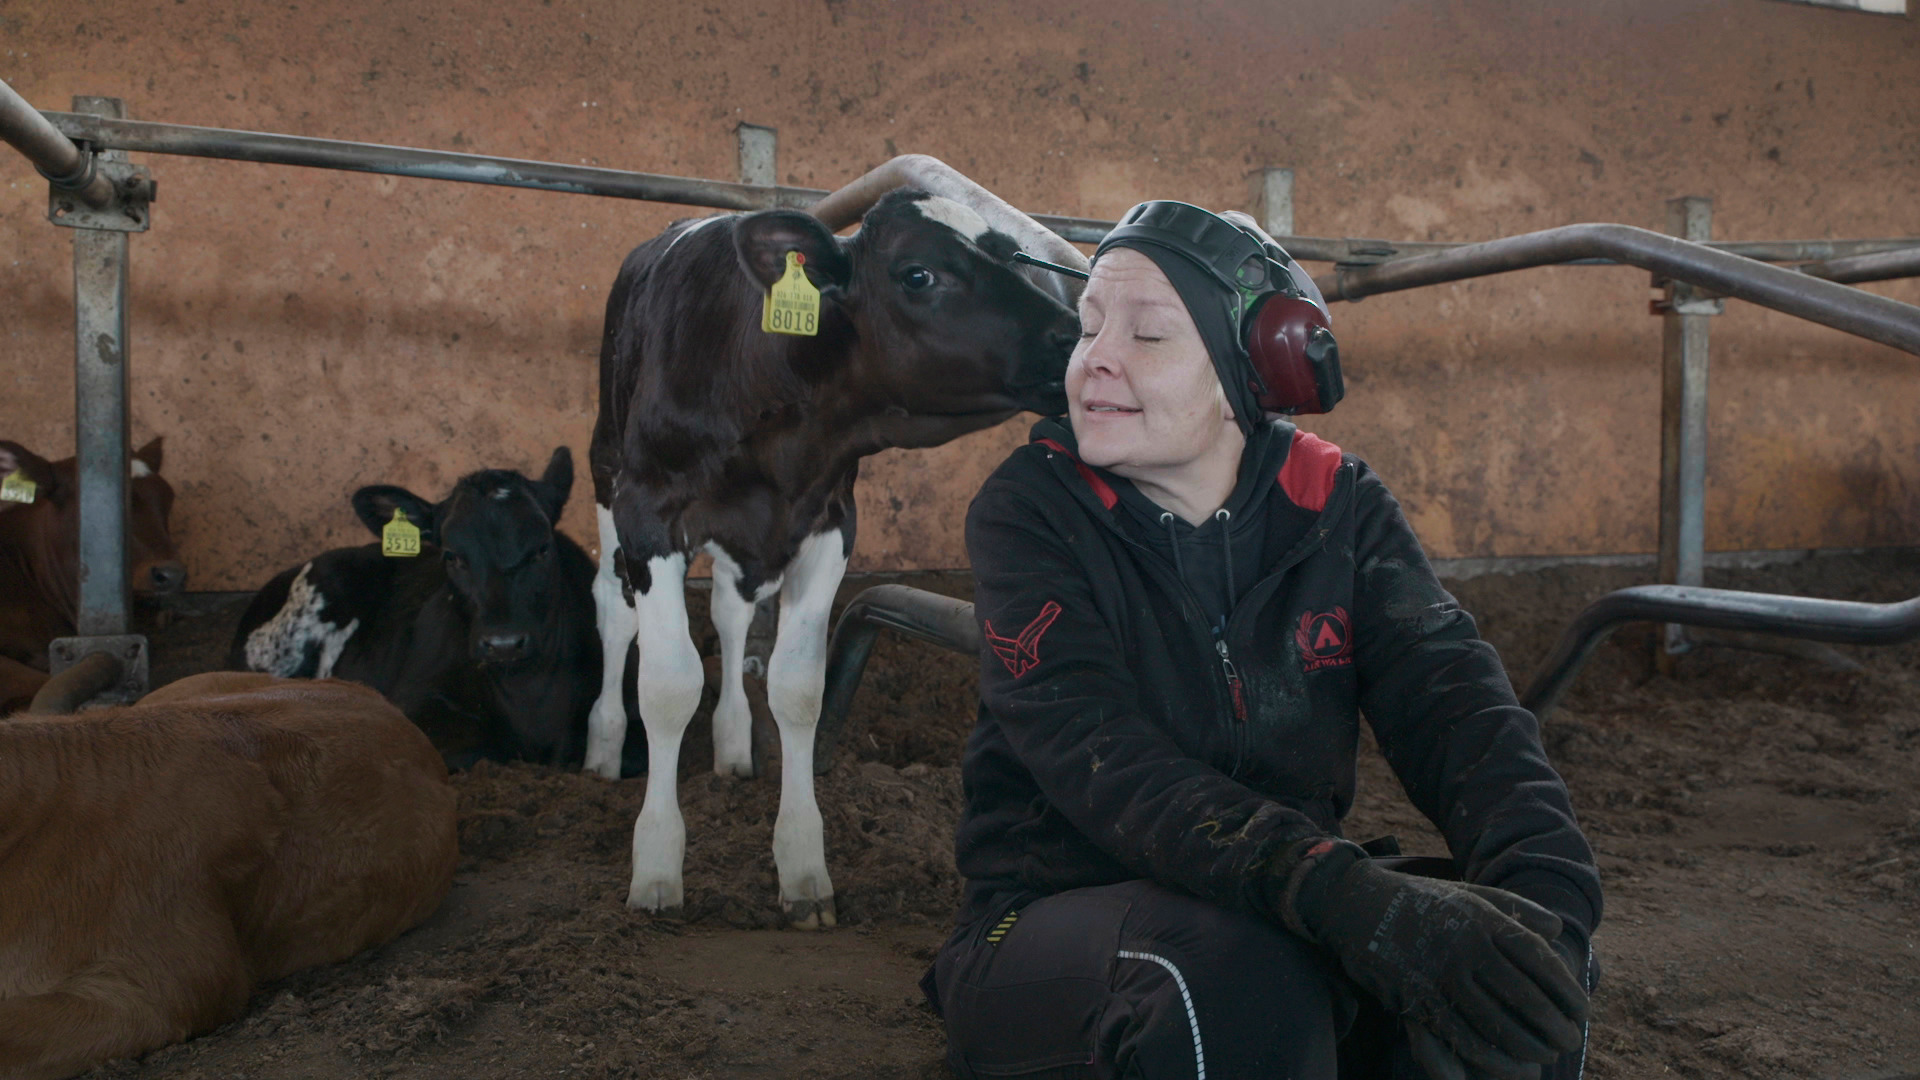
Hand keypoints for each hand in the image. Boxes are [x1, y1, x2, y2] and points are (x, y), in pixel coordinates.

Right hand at [1297, 859, 1588, 1079]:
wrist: (1356, 903)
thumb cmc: (1421, 900)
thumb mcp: (1470, 893)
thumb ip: (1515, 910)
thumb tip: (1558, 931)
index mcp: (1484, 918)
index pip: (1539, 959)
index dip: (1567, 989)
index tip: (1583, 1010)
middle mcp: (1466, 945)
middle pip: (1524, 994)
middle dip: (1553, 1024)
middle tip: (1569, 1041)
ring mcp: (1440, 972)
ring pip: (1495, 1020)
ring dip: (1525, 1046)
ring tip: (1543, 1057)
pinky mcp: (1416, 995)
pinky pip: (1459, 1033)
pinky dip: (1487, 1053)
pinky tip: (1504, 1062)